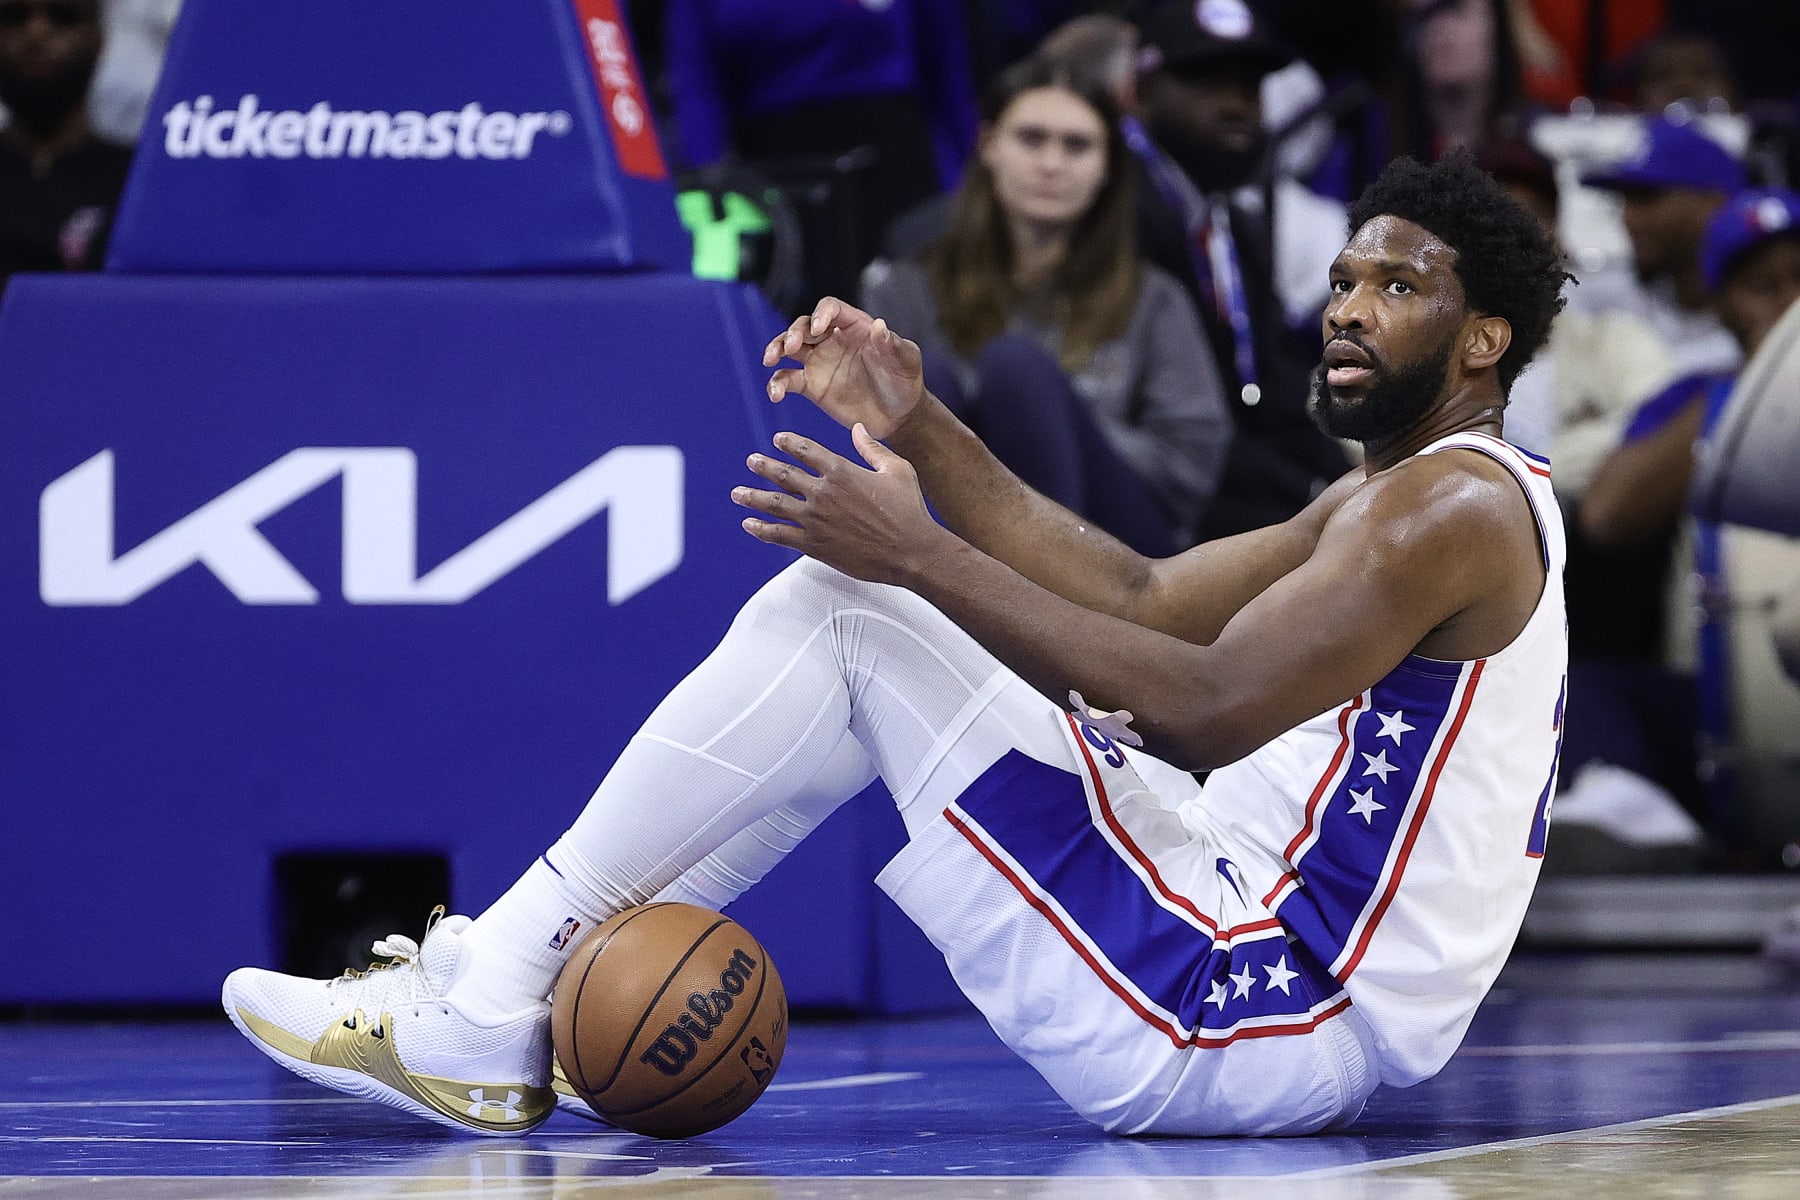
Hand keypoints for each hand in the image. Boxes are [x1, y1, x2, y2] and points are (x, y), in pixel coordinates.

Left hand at [733, 424, 952, 584]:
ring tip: (737, 492)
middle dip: (764, 466)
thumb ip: (873, 448)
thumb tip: (858, 428)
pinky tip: (749, 524)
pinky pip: (780, 535)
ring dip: (752, 496)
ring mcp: (816, 520)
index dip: (789, 443)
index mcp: (842, 471)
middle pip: (784, 475)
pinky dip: (761, 529)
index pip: (806, 450)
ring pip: (774, 504)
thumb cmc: (909, 511)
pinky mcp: (814, 545)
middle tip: (751, 461)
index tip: (778, 439)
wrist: (911, 552)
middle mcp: (823, 493)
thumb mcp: (897, 470)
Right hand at [761, 297, 925, 439]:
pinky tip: (775, 394)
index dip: (821, 314)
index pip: (830, 309)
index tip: (819, 329)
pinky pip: (787, 379)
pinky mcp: (812, 386)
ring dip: (776, 349)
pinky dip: (777, 384)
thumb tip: (879, 326)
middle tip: (791, 346)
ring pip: (788, 348)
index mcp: (855, 326)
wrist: (899, 417)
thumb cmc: (906, 382)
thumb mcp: (906, 361)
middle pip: (804, 326)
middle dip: (793, 332)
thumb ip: (893, 345)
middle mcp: (832, 340)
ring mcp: (819, 362)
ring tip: (770, 360)